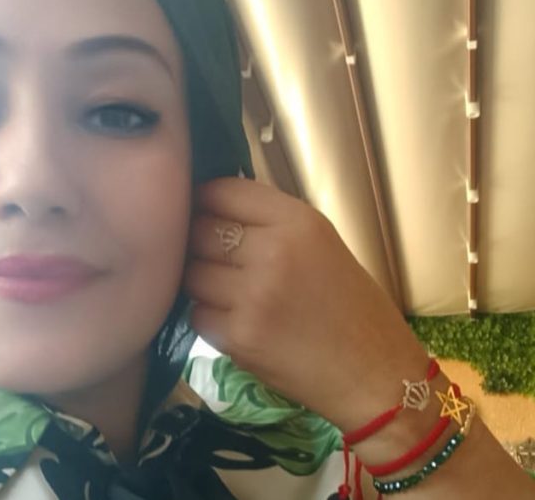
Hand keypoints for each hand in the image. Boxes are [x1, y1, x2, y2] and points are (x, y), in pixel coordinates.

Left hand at [185, 177, 429, 430]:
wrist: (377, 377)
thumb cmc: (354, 308)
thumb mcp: (322, 244)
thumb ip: (271, 223)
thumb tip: (214, 208)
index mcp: (298, 222)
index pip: (223, 193)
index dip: (205, 202)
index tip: (202, 212)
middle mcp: (273, 251)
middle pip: (199, 231)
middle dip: (199, 244)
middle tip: (215, 259)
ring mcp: (253, 296)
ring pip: (192, 273)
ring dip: (202, 282)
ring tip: (227, 293)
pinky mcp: (239, 337)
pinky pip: (197, 314)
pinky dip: (209, 318)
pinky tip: (235, 323)